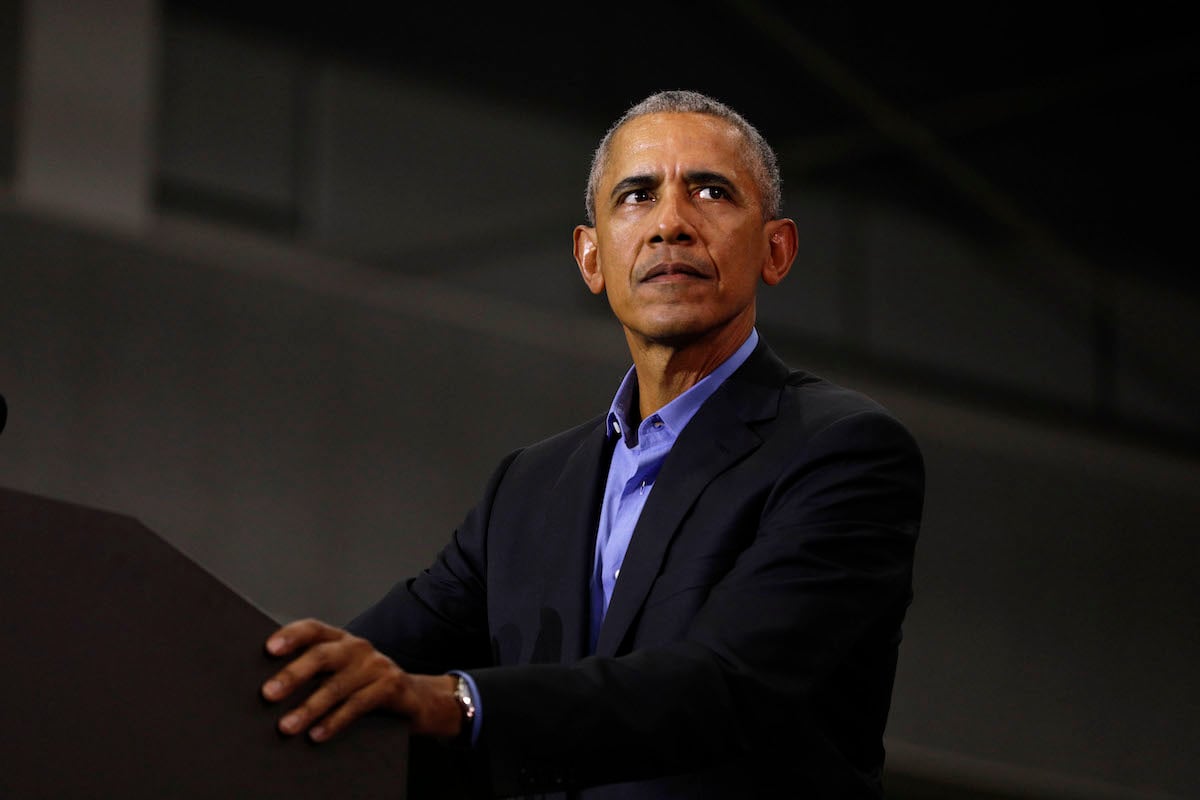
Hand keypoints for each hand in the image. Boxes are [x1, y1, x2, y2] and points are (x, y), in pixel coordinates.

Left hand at [261, 618, 460, 741]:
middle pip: (322, 655)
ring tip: (288, 726)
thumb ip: (313, 675)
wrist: (414, 699)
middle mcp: (358, 647)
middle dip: (293, 674)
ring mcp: (376, 665)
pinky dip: (335, 721)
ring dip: (309, 708)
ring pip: (337, 685)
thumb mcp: (340, 674)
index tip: (268, 649)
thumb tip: (269, 692)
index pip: (313, 629)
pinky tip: (317, 734)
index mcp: (340, 640)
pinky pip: (358, 704)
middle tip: (269, 693)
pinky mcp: (391, 685)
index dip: (291, 635)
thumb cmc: (365, 687)